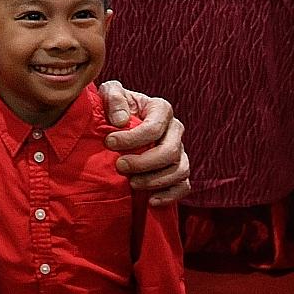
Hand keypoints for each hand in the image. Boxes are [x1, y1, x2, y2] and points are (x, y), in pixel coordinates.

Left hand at [98, 82, 190, 206]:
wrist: (118, 125)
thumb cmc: (114, 107)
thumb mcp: (110, 93)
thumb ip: (114, 97)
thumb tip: (120, 120)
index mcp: (161, 109)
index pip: (154, 127)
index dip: (132, 138)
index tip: (109, 142)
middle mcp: (175, 129)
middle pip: (170, 152)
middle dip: (143, 162)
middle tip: (119, 166)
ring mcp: (179, 151)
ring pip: (179, 170)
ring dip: (154, 180)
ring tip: (132, 184)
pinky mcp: (178, 171)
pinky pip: (183, 186)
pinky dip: (170, 195)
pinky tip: (151, 200)